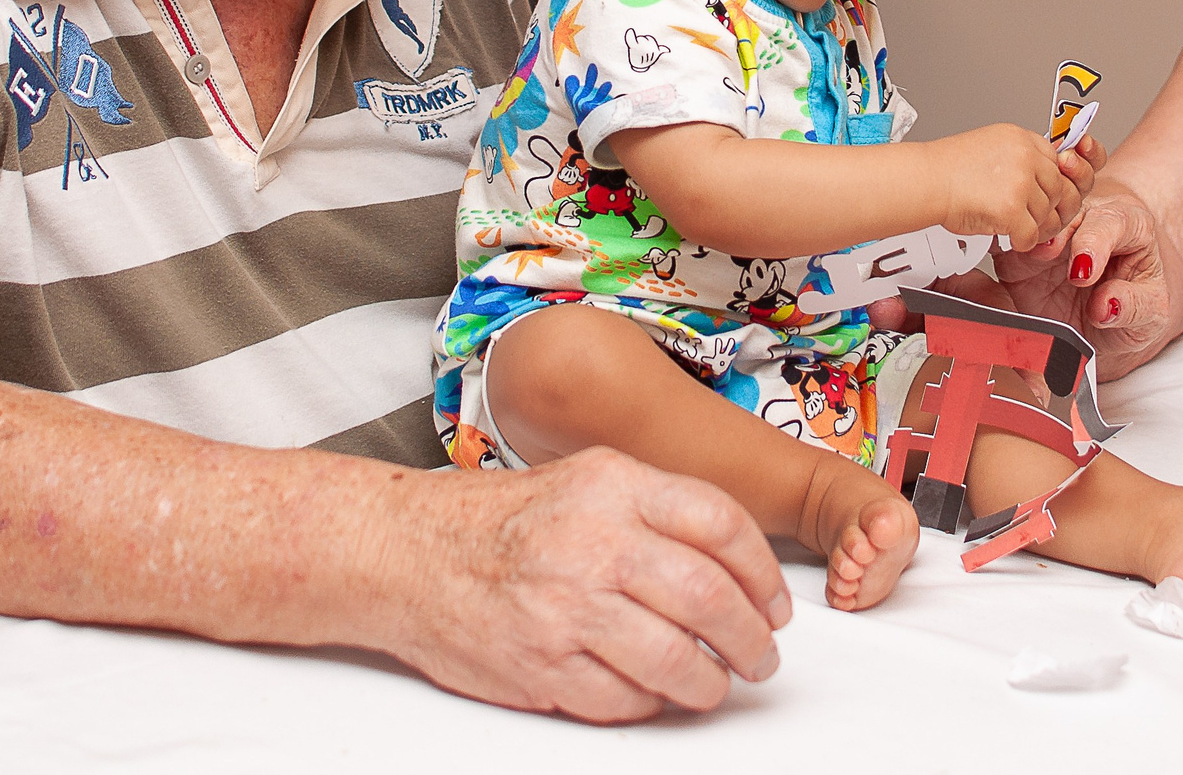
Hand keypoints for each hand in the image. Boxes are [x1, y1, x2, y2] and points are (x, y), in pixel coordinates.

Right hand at [387, 447, 789, 721]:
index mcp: (613, 484)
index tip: (776, 603)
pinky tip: (656, 692)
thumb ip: (655, 510)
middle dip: (751, 638)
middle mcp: (593, 540)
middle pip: (708, 596)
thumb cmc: (498, 520)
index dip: (764, 572)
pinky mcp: (541, 664)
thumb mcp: (584, 479)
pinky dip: (652, 704)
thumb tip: (735, 567)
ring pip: (675, 659)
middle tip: (760, 655)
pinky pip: (623, 699)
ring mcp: (566, 606)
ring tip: (715, 684)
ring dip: (711, 683)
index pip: (720, 523)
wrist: (406, 552)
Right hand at [930, 124, 1077, 250]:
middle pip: (1057, 188)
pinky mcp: (1012, 209)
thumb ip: (1016, 158)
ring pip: (1046, 214)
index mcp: (1019, 137)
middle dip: (1045, 206)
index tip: (1041, 193)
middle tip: (1030, 216)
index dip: (1048, 181)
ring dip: (1032, 225)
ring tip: (1014, 225)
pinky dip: (1022, 242)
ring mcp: (1020, 182)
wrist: (926, 181)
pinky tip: (1009, 237)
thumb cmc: (946, 168)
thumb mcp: (989, 146)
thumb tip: (1036, 178)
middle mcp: (1025, 156)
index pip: (1055, 160)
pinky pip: (1031, 235)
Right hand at [981, 156, 1182, 377]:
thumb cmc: (1135, 304)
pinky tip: (1005, 248)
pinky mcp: (1021, 258)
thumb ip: (1135, 306)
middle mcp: (1086, 223)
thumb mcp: (1152, 311)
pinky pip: (1006, 245)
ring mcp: (1051, 238)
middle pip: (1068, 213)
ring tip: (1027, 252)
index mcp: (1127, 225)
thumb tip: (1107, 305)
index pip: (1112, 223)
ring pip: (1034, 221)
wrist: (1109, 324)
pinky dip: (1002, 244)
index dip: (1095, 242)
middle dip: (1056, 230)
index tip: (1084, 270)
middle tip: (1048, 252)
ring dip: (1027, 232)